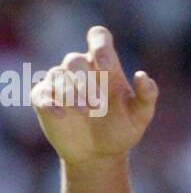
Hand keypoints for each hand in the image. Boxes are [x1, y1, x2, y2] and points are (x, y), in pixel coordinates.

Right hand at [31, 27, 157, 164]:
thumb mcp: (140, 115)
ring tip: (85, 111)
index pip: (98, 38)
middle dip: (84, 79)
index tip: (106, 65)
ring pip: (57, 76)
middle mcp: (80, 69)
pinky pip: (41, 94)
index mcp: (105, 65)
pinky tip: (62, 115)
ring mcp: (60, 83)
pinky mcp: (44, 100)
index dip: (100, 46)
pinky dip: (49, 102)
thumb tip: (142, 76)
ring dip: (70, 93)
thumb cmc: (122, 128)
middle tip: (97, 102)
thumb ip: (147, 95)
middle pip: (74, 60)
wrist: (99, 154)